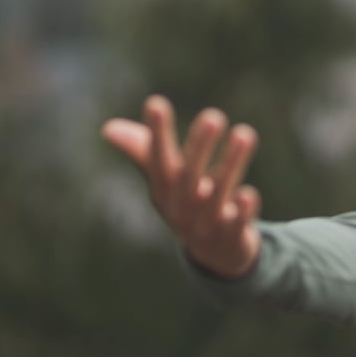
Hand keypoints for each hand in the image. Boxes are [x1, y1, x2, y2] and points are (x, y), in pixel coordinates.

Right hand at [101, 95, 261, 278]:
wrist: (217, 254)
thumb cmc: (190, 204)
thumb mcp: (166, 181)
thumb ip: (145, 152)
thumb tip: (107, 128)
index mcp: (164, 189)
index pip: (157, 158)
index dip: (156, 133)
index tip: (155, 102)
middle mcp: (182, 206)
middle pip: (188, 176)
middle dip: (199, 147)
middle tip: (213, 115)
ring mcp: (206, 225)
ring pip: (218, 194)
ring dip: (230, 164)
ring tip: (244, 133)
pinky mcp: (232, 238)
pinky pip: (236, 225)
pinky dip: (242, 211)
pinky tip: (248, 193)